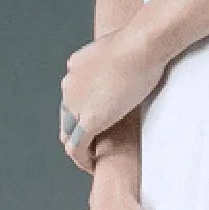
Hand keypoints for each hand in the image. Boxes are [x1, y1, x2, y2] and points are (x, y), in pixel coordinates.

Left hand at [58, 22, 166, 172]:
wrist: (140, 46)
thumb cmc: (142, 43)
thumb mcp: (124, 48)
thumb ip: (119, 60)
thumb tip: (134, 63)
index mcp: (75, 67)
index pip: (73, 97)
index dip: (82, 113)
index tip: (99, 123)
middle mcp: (69, 85)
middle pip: (66, 117)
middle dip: (78, 132)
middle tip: (95, 146)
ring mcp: (76, 103)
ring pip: (68, 134)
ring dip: (79, 148)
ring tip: (94, 159)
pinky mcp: (88, 120)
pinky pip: (76, 148)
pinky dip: (82, 160)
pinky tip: (93, 166)